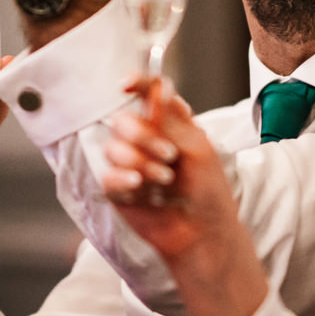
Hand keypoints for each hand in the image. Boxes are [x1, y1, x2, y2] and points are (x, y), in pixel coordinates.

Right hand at [103, 76, 270, 315]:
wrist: (202, 231)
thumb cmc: (208, 191)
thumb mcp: (197, 148)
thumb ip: (171, 119)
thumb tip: (158, 86)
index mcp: (168, 124)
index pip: (146, 94)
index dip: (135, 84)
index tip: (126, 85)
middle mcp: (145, 140)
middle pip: (122, 120)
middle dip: (142, 135)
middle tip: (169, 155)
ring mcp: (129, 164)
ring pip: (113, 148)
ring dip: (140, 161)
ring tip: (163, 179)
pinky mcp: (118, 189)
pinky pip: (106, 175)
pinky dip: (125, 179)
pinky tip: (142, 189)